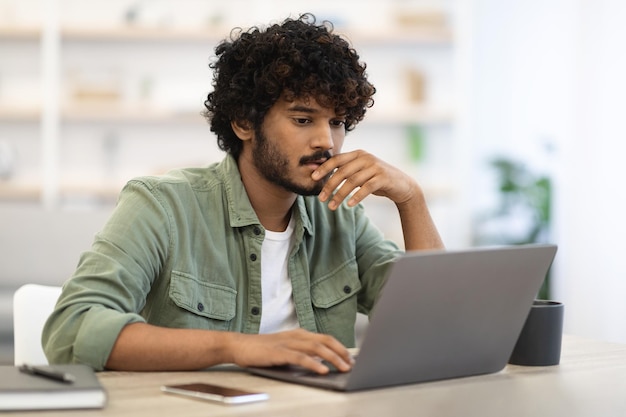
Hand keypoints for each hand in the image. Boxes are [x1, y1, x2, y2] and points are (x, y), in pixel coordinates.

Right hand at [228, 329, 352, 373]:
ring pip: (316, 348)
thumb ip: (302, 352)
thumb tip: (321, 362)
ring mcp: (288, 343)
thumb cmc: (262, 349)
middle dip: (341, 352)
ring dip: (332, 358)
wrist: (239, 346)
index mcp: (299, 334)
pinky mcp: (279, 352)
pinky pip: (300, 357)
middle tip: (352, 364)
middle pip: (325, 341)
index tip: (350, 358)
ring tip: (343, 368)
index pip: (325, 338)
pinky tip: (322, 370)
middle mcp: (296, 336)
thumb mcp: (286, 348)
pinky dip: (313, 363)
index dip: (340, 347)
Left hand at [312, 150, 418, 210]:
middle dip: (330, 185)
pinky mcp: (383, 177)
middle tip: (321, 198)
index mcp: (358, 154)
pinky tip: (349, 205)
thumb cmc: (376, 180)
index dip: (324, 168)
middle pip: (342, 171)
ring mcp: (375, 167)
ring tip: (332, 206)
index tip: (313, 178)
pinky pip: (366, 188)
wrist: (402, 185)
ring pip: (353, 181)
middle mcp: (366, 158)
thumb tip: (324, 178)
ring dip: (340, 195)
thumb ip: (346, 172)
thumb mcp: (360, 172)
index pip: (337, 159)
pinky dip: (356, 197)